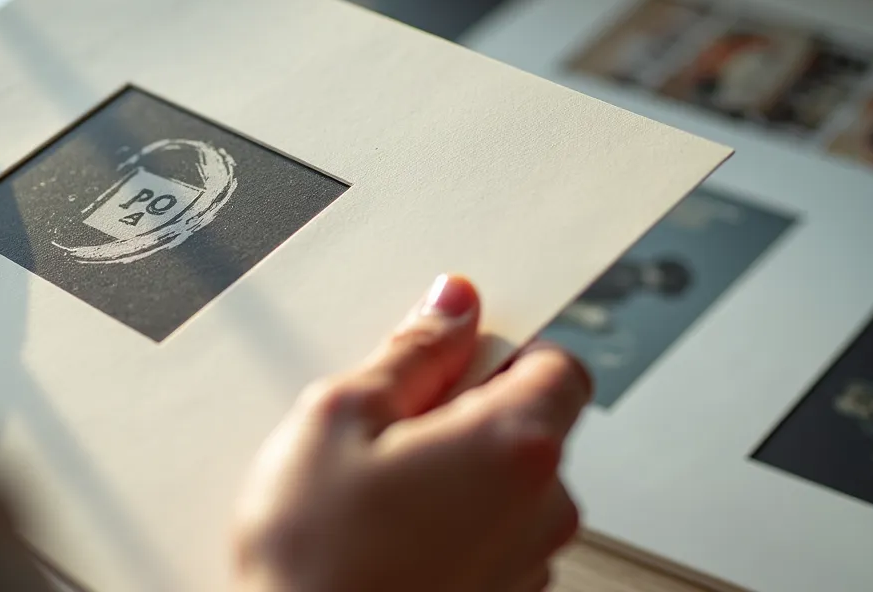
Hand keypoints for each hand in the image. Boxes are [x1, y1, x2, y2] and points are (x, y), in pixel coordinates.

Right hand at [233, 275, 591, 591]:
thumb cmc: (313, 560)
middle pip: (529, 425)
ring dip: (455, 472)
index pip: (558, 363)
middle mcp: (542, 511)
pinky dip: (450, 522)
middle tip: (386, 428)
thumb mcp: (339, 417)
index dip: (501, 350)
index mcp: (516, 448)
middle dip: (465, 413)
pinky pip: (489, 535)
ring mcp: (526, 565)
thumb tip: (451, 307)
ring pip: (505, 484)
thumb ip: (411, 351)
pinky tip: (385, 532)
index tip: (450, 355)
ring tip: (375, 490)